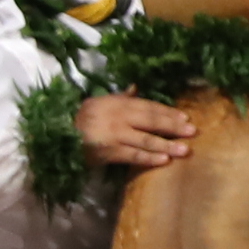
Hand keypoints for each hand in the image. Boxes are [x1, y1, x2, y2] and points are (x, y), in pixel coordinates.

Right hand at [77, 95, 195, 171]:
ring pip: (146, 139)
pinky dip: (149, 158)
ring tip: (185, 150)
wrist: (56, 138)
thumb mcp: (98, 103)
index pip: (147, 106)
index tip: (185, 117)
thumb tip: (135, 88)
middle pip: (151, 121)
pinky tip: (164, 160)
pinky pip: (133, 155)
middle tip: (192, 132)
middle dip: (173, 127)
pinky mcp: (109, 152)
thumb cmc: (80, 120)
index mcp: (116, 103)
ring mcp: (113, 135)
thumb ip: (119, 97)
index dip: (167, 112)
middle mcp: (117, 117)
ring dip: (167, 145)